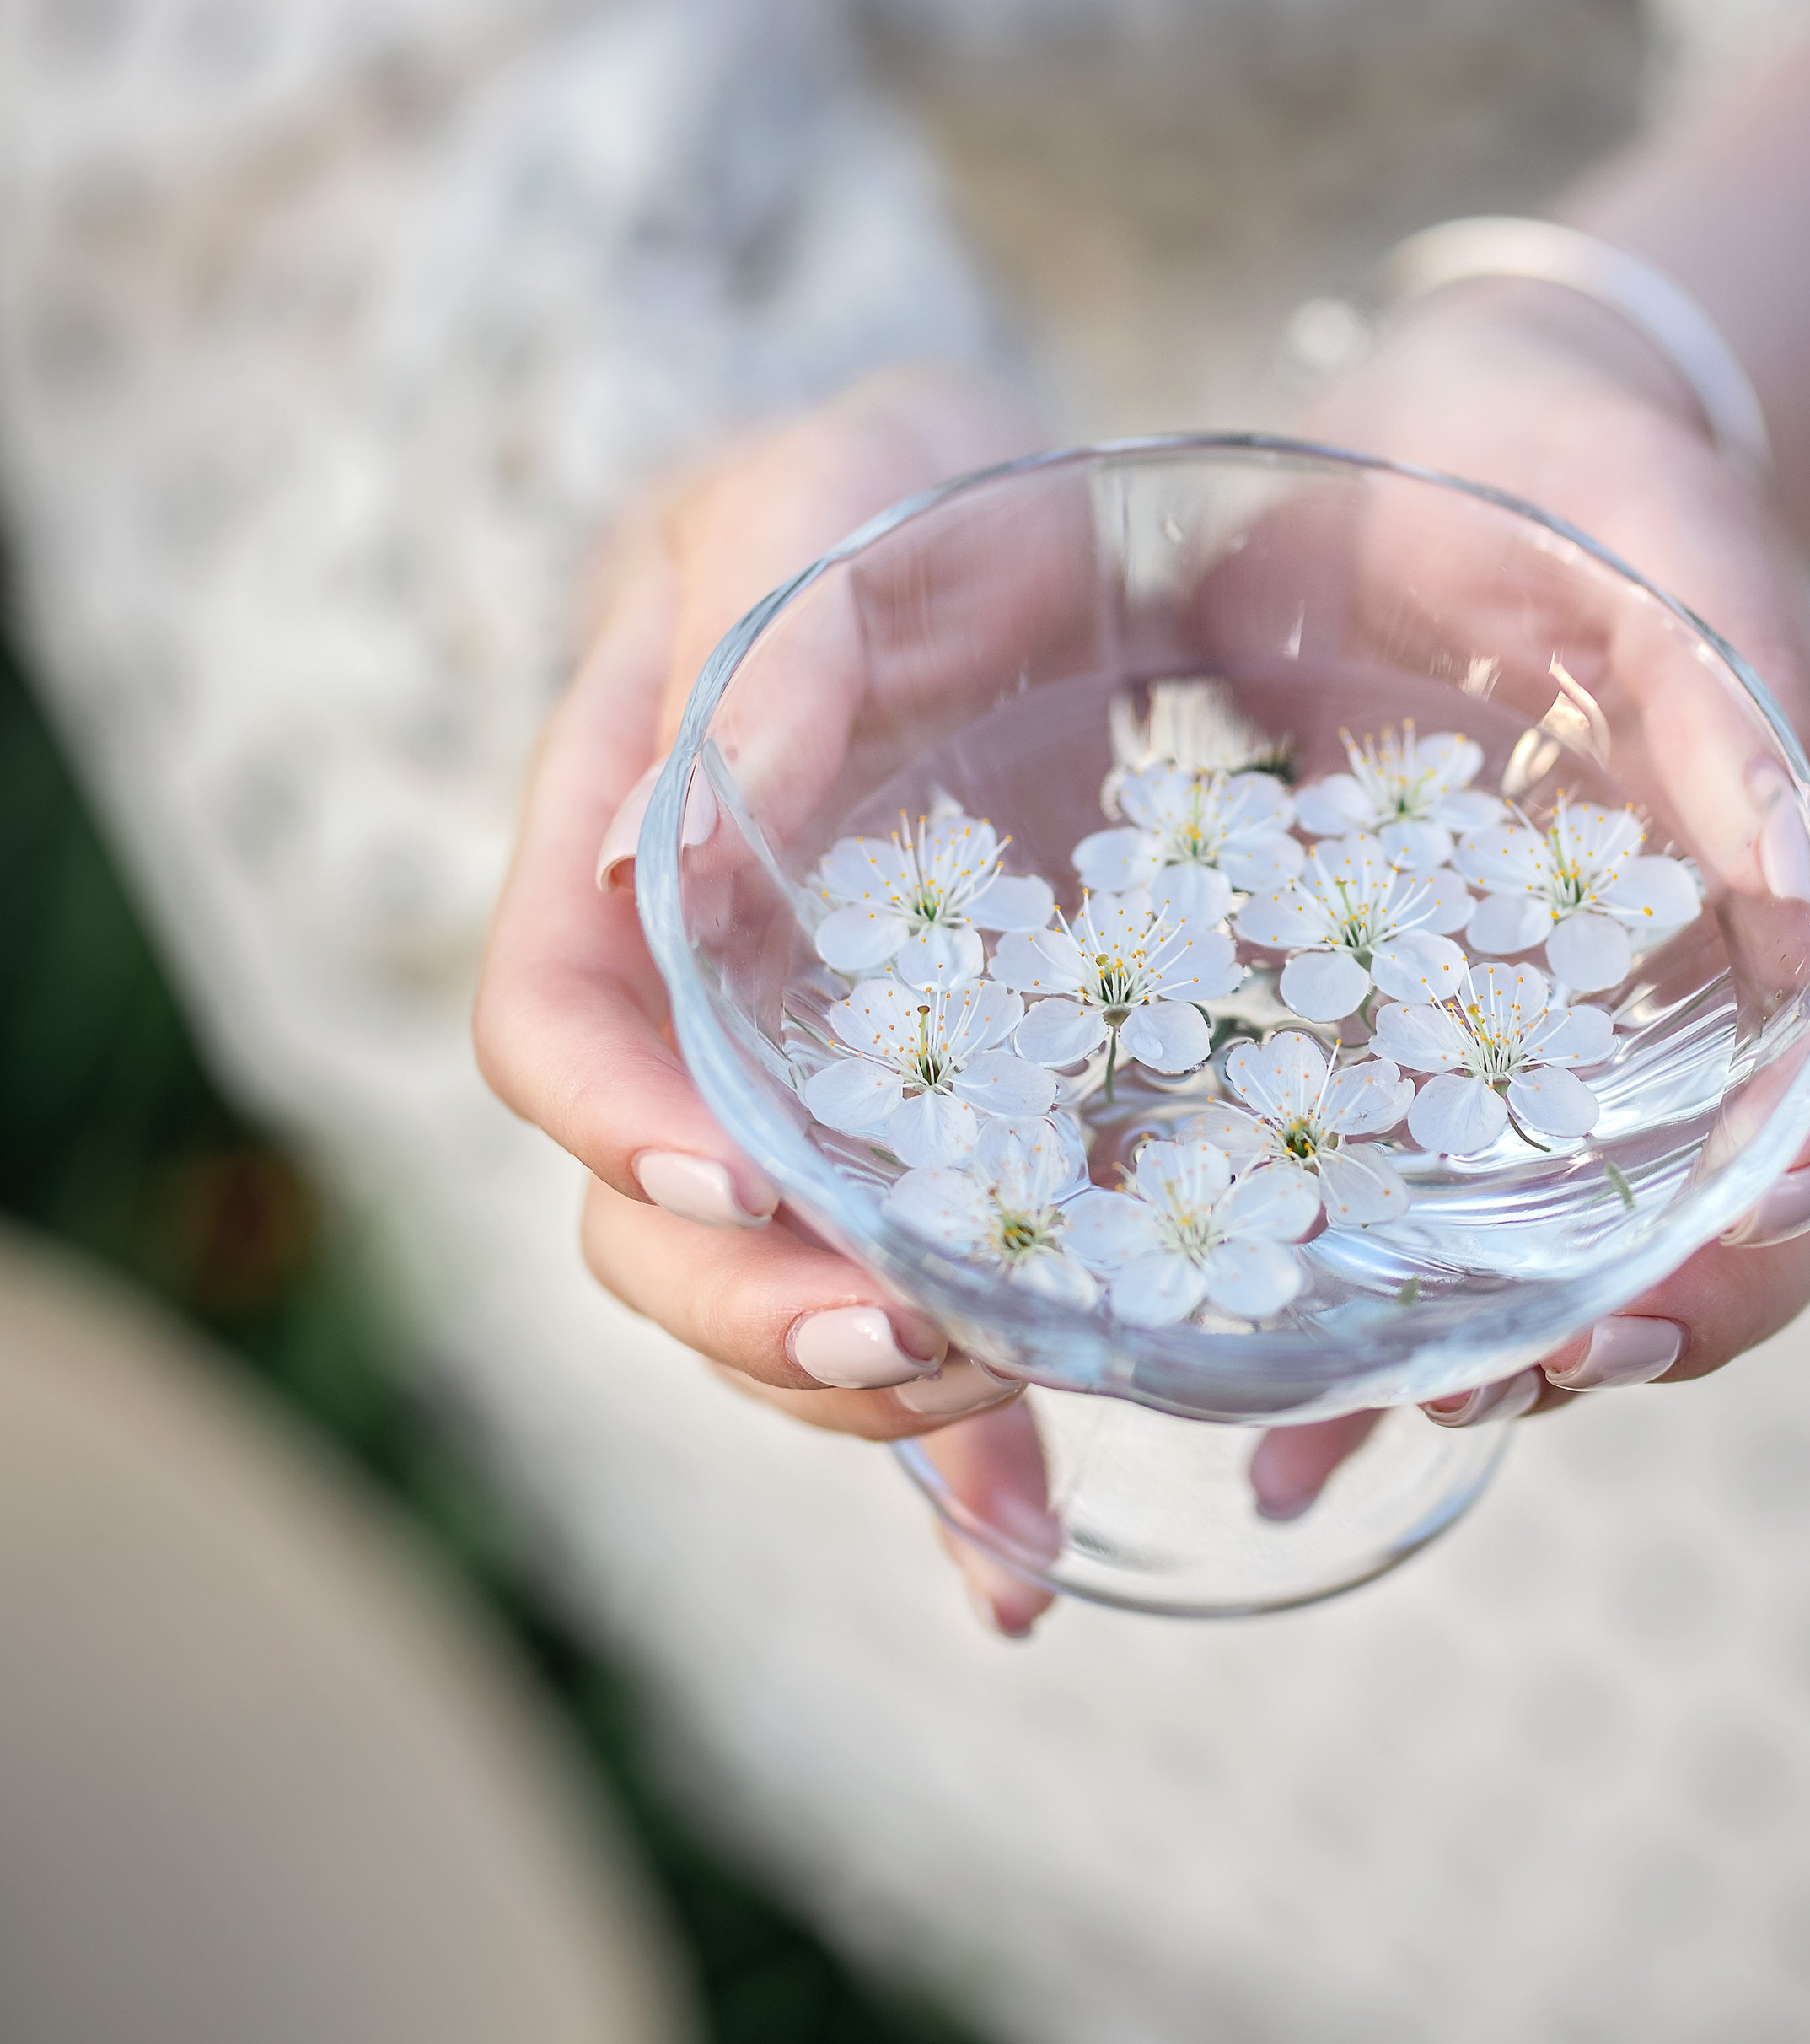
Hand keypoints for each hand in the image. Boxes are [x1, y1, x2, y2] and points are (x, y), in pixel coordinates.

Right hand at [473, 362, 1060, 1632]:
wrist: (1027, 526)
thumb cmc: (908, 483)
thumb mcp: (840, 491)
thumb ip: (767, 645)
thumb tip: (650, 856)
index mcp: (616, 847)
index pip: (547, 1025)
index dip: (610, 1121)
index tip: (729, 1175)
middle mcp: (691, 1000)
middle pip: (642, 1212)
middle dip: (753, 1306)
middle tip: (911, 1341)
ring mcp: (804, 1089)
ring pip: (772, 1296)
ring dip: (865, 1395)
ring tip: (1003, 1408)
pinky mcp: (936, 1140)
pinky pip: (921, 1325)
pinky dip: (963, 1461)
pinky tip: (1026, 1560)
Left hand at [1306, 274, 1809, 1427]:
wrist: (1427, 440)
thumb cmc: (1557, 459)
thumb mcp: (1646, 524)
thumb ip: (1725, 665)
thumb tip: (1790, 853)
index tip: (1741, 1224)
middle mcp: (1717, 970)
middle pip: (1767, 1198)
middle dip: (1679, 1309)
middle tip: (1539, 1367)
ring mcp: (1586, 1025)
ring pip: (1608, 1240)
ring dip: (1524, 1358)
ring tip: (1387, 1419)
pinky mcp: (1449, 1043)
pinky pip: (1448, 1218)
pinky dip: (1373, 1341)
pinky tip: (1270, 1438)